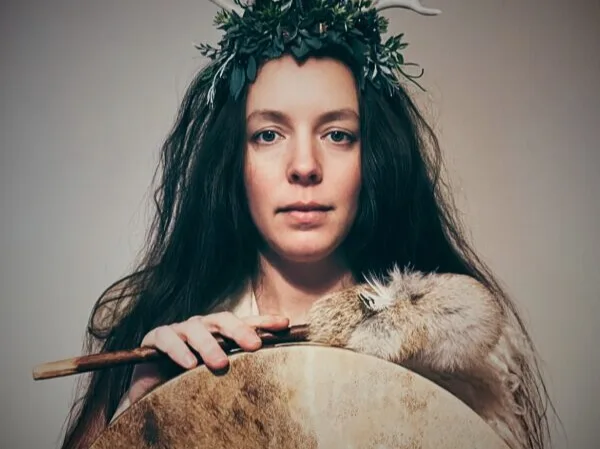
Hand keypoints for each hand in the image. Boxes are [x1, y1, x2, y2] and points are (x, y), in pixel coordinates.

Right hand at [127, 313, 288, 403]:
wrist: (151, 390)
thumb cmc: (188, 381)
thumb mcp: (216, 375)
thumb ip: (239, 370)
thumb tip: (274, 374)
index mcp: (219, 332)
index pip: (245, 322)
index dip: (264, 322)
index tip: (284, 324)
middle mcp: (202, 326)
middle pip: (223, 320)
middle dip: (240, 330)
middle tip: (254, 346)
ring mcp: (179, 330)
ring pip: (196, 329)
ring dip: (209, 345)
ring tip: (221, 364)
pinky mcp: (156, 338)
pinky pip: (167, 338)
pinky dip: (178, 350)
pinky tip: (189, 364)